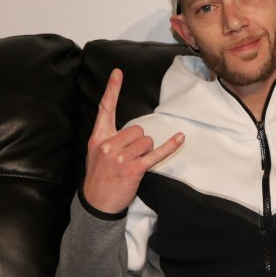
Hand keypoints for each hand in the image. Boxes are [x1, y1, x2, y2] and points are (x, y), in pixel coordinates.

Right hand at [83, 68, 183, 212]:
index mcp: (98, 138)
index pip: (105, 109)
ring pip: (147, 141)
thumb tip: (129, 133)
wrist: (96, 204)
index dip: (112, 89)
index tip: (118, 73)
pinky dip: (170, 147)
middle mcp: (109, 144)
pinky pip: (156, 154)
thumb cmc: (98, 177)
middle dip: (139, 141)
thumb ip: (108, 139)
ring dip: (145, 152)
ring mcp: (121, 157)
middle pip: (137, 129)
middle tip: (129, 157)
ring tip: (132, 164)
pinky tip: (180, 138)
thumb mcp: (95, 154)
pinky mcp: (134, 168)